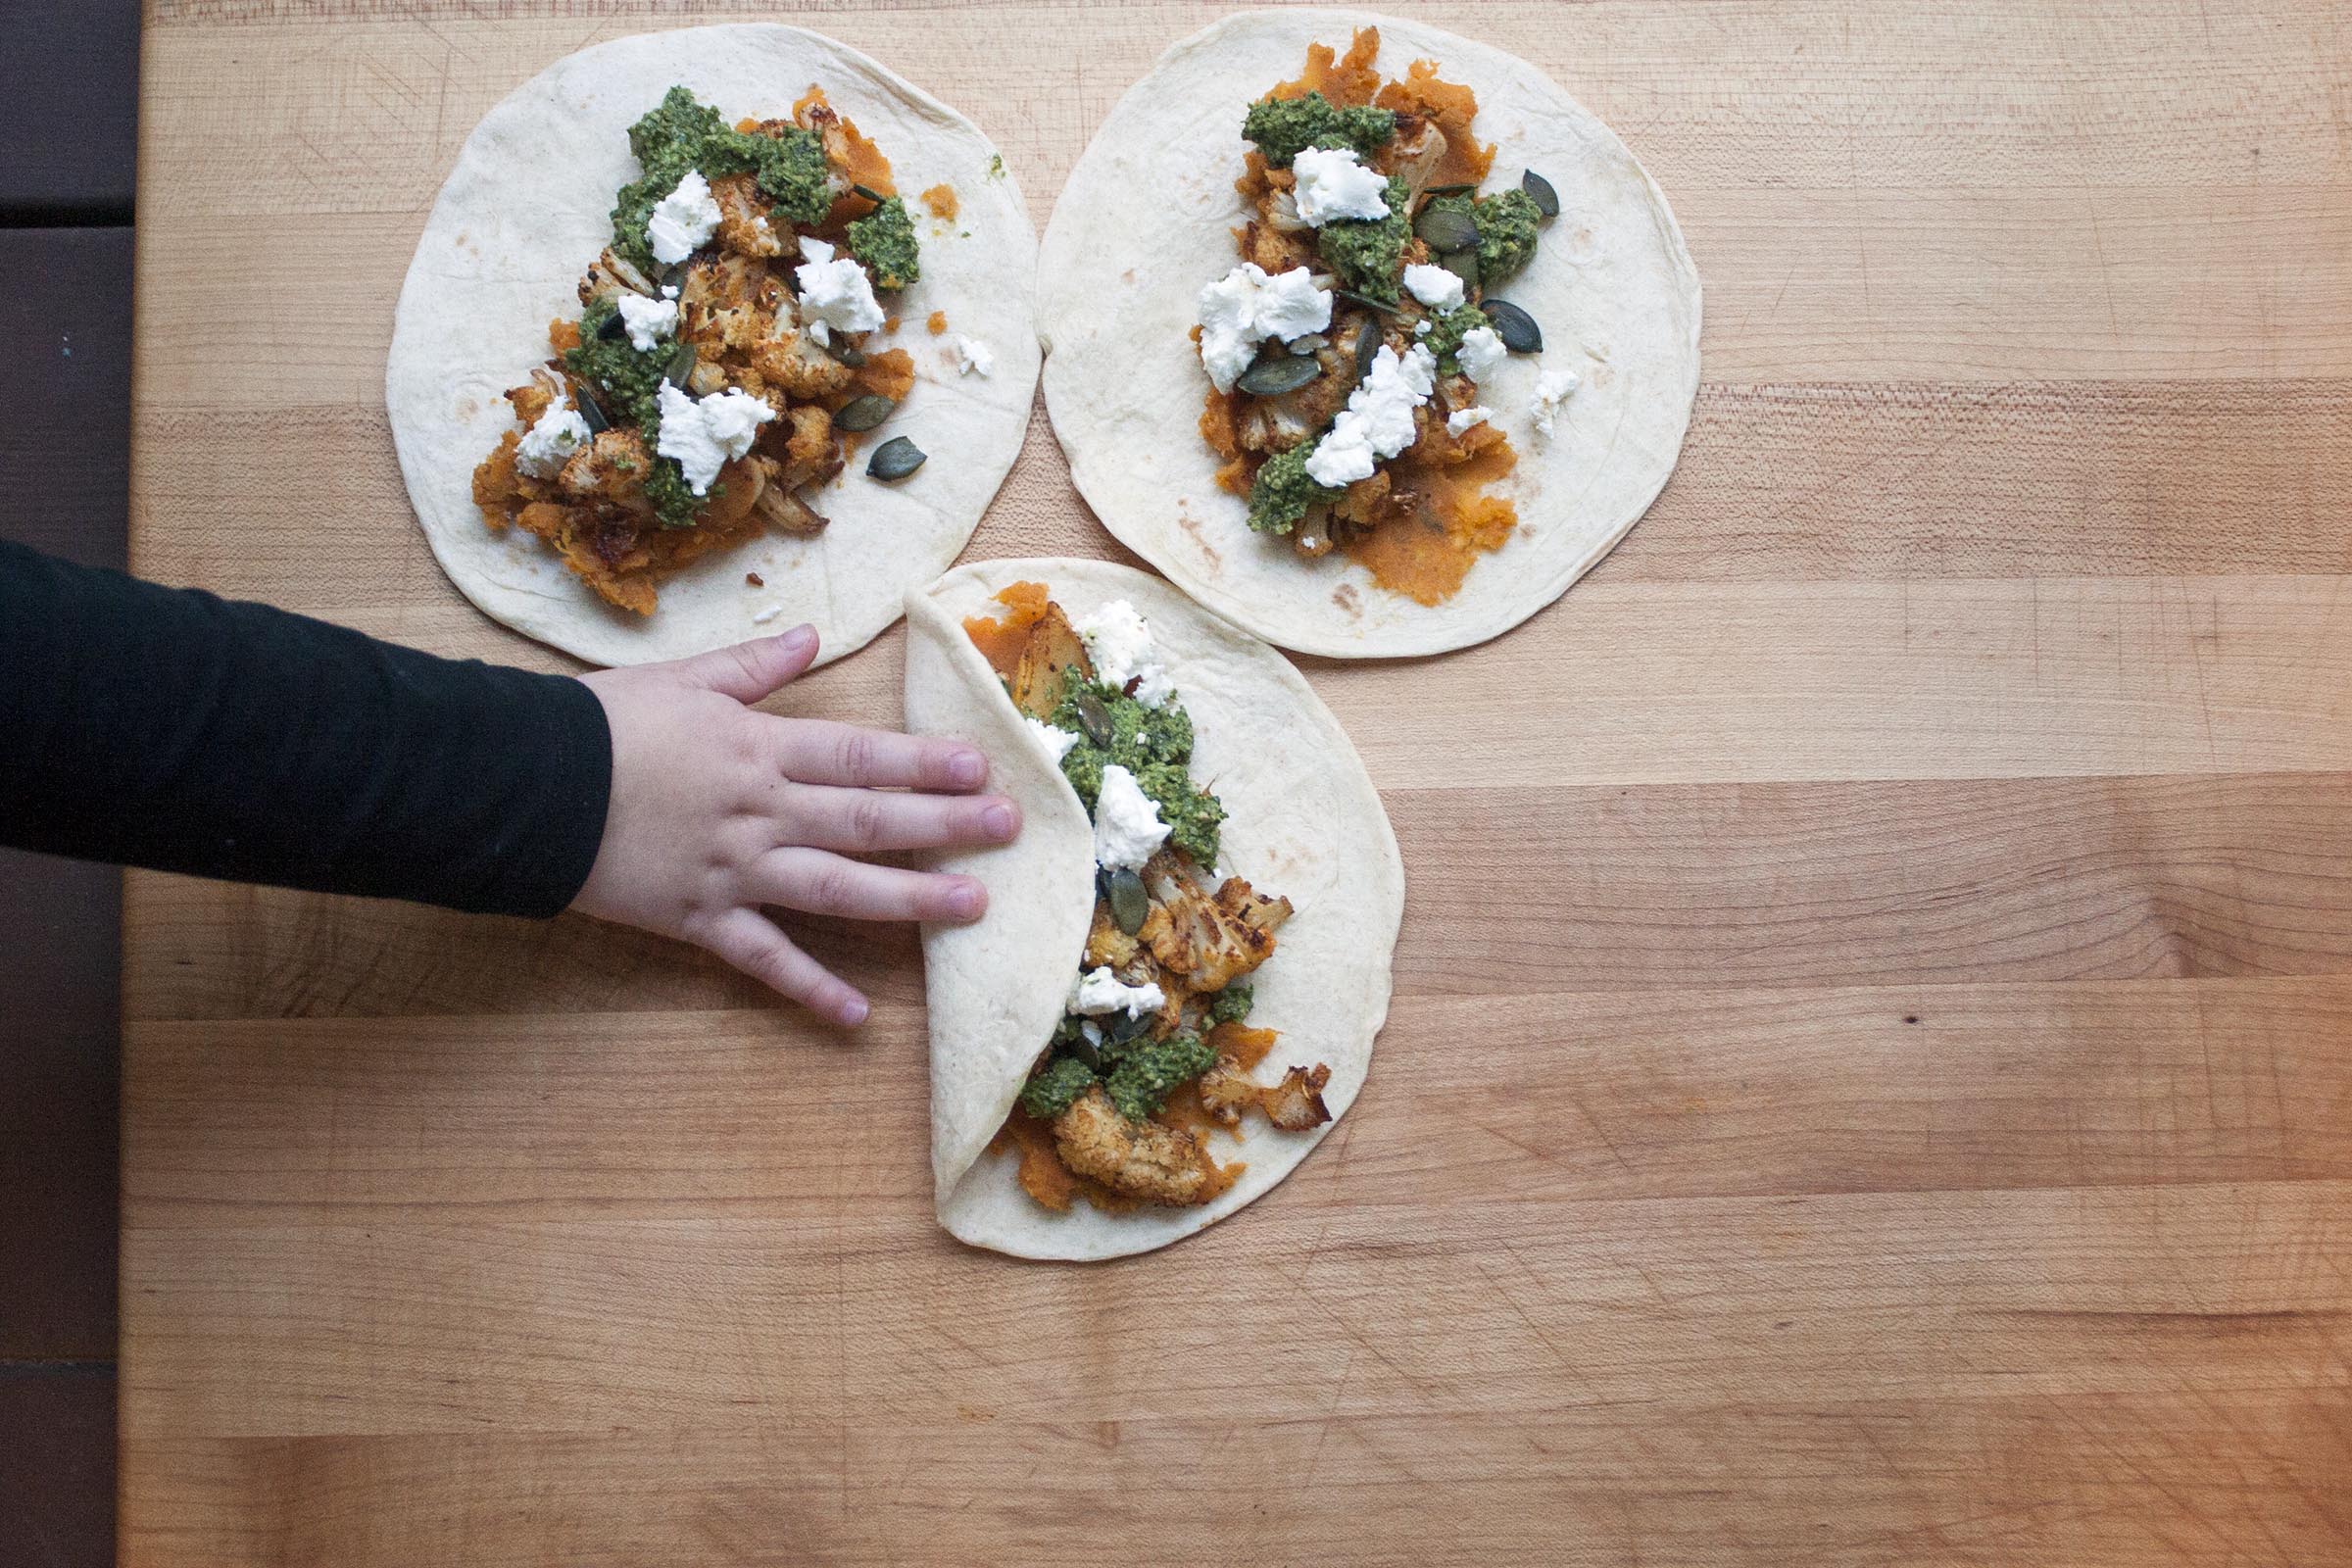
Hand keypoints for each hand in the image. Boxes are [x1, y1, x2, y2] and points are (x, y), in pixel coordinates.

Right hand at [572, 625, 1015, 1025]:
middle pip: (867, 819)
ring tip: (971, 908)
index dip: (924, 761)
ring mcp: (734, 871)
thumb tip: (812, 636)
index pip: (859, 755)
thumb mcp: (680, 679)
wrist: (521, 784)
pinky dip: (810, 989)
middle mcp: (760, 812)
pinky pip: (764, 960)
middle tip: (1009, 831)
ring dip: (908, 902)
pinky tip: (858, 1017)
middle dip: (944, 824)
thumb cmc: (598, 724)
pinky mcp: (698, 919)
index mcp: (758, 749)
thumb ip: (753, 667)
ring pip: (836, 890)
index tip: (981, 766)